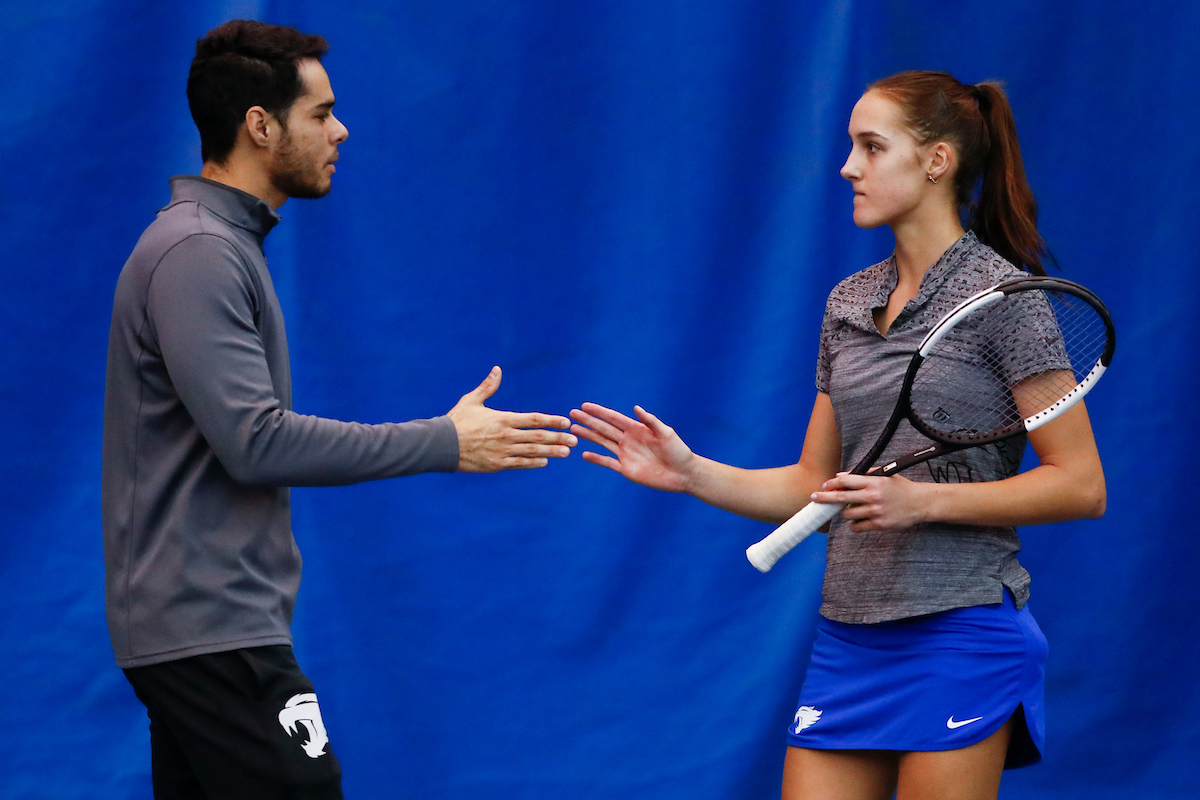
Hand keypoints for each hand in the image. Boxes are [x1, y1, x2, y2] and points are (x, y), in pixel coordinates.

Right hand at [446, 367, 575, 471]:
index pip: (533, 419)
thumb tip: (497, 369)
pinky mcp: (496, 464)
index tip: (565, 421)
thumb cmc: (457, 420)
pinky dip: (533, 463)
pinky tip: (545, 461)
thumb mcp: (472, 400)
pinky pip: (519, 464)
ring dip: (551, 452)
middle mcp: (506, 435)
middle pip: (538, 437)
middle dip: (558, 438)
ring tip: (566, 452)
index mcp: (502, 418)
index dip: (551, 420)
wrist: (441, 444)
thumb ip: (488, 386)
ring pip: (532, 452)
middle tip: (574, 439)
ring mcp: (502, 451)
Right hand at [569, 402, 693, 491]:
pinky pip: (608, 462)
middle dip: (588, 421)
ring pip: (602, 443)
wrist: (683, 473)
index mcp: (636, 429)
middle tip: (571, 415)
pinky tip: (584, 454)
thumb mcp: (666, 433)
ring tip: (573, 430)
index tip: (584, 406)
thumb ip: (651, 421)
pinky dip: (596, 459)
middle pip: (603, 428)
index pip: (613, 418)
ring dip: (588, 436)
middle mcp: (628, 440)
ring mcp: (626, 454)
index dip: (599, 412)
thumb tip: (636, 408)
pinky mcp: (626, 469)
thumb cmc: (678, 451)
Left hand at [810, 472, 931, 531]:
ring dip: (844, 513)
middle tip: (813, 498)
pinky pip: (857, 527)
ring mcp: (876, 512)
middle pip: (841, 497)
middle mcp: (873, 496)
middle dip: (825, 498)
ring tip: (849, 510)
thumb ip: (864, 474)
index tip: (823, 485)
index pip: (847, 481)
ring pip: (847, 514)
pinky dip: (854, 525)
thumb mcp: (885, 475)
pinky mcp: (879, 525)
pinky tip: (857, 521)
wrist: (921, 503)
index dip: (832, 483)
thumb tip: (841, 476)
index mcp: (874, 482)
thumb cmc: (901, 487)